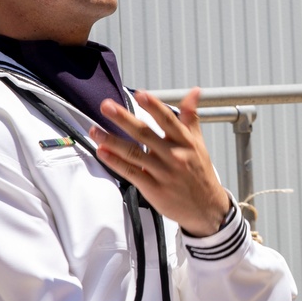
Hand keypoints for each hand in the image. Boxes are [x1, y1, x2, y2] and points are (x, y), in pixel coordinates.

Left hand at [89, 88, 230, 235]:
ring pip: (134, 154)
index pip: (168, 120)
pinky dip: (115, 163)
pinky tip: (102, 152)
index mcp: (185, 142)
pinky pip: (131, 173)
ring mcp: (162, 173)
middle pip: (145, 134)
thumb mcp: (198, 143)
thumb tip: (194, 92)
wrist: (206, 208)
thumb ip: (190, 117)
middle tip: (106, 106)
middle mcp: (173, 156)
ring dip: (112, 141)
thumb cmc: (200, 174)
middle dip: (124, 119)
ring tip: (95, 130)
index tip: (140, 94)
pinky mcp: (153, 189)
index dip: (154, 106)